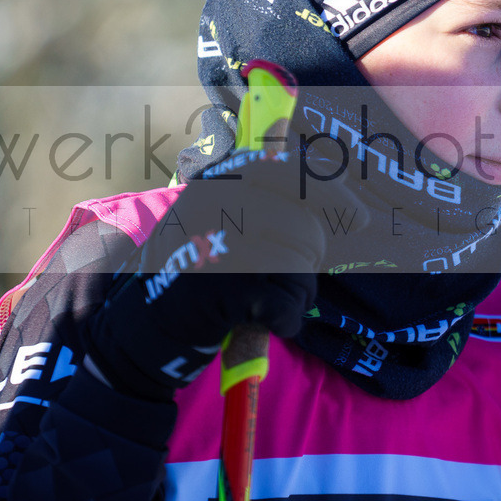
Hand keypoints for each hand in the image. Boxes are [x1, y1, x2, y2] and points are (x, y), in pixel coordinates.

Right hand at [83, 150, 352, 400]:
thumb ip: (282, 202)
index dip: (334, 194)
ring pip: (300, 267)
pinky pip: (288, 302)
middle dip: (311, 256)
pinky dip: (285, 320)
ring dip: (297, 293)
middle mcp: (218, 201)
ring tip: (265, 302)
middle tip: (290, 277)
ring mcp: (218, 241)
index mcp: (221, 178)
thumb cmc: (200, 274)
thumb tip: (352, 203)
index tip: (358, 219)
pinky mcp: (224, 286)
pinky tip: (261, 321)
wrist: (143, 330)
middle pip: (305, 226)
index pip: (295, 170)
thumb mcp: (230, 221)